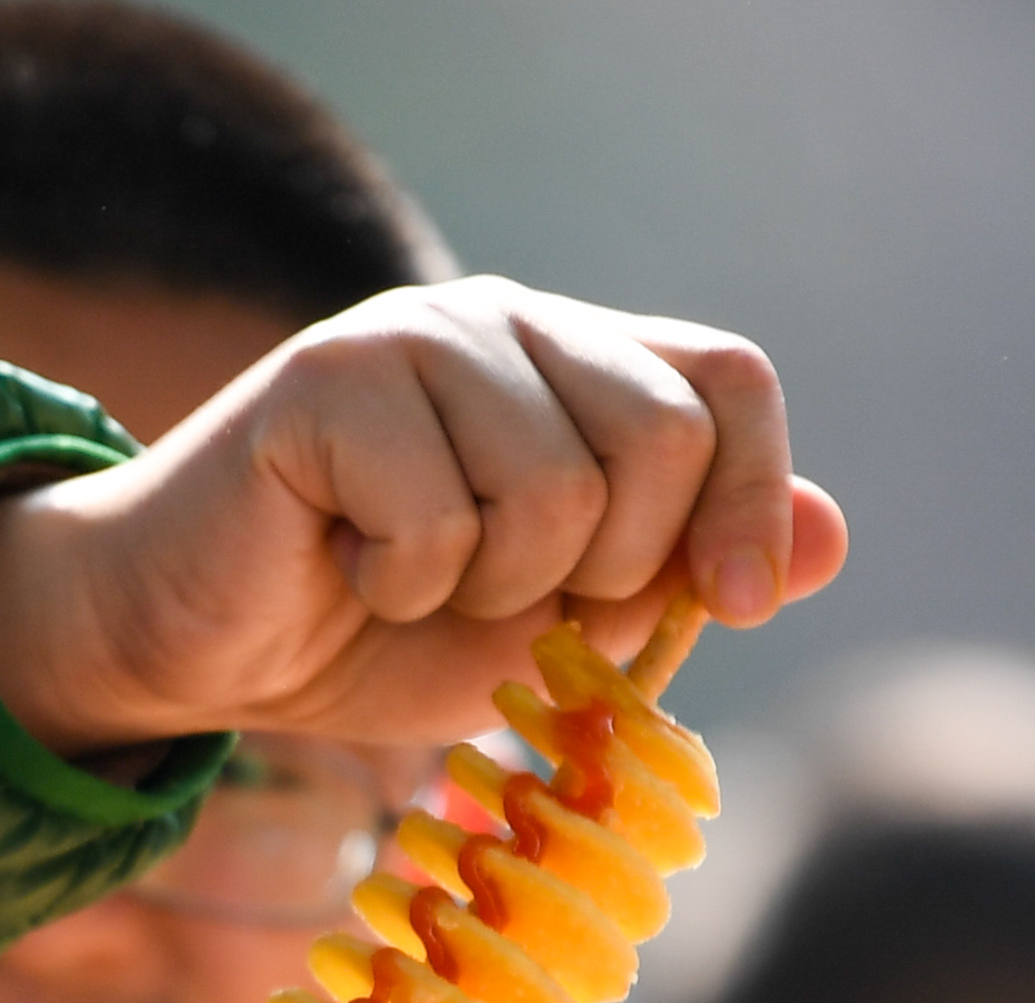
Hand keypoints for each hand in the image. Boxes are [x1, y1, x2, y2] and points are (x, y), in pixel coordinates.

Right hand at [0, 276, 847, 756]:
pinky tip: (343, 569)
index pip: (726, 385)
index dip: (754, 495)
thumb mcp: (557, 626)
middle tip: (513, 606)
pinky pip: (439, 518)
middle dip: (610, 573)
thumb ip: (682, 576)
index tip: (736, 602)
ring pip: (555, 489)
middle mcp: (507, 324)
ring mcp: (417, 339)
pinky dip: (396, 589)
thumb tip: (833, 540)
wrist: (200, 646)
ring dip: (489, 592)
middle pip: (660, 435)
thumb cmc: (374, 634)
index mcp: (575, 363)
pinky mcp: (329, 379)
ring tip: (410, 582)